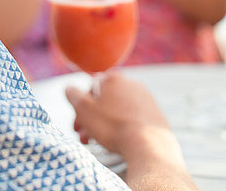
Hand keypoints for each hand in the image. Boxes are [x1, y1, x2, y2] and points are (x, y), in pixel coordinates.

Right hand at [66, 72, 197, 189]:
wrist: (149, 147)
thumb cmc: (114, 127)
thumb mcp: (84, 110)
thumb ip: (73, 96)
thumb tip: (69, 88)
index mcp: (114, 79)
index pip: (90, 89)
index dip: (81, 108)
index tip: (78, 126)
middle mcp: (132, 84)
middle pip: (105, 101)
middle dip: (92, 119)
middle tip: (86, 138)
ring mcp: (147, 99)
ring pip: (119, 111)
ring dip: (107, 125)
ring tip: (101, 143)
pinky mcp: (156, 116)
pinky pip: (134, 120)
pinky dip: (125, 129)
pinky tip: (121, 142)